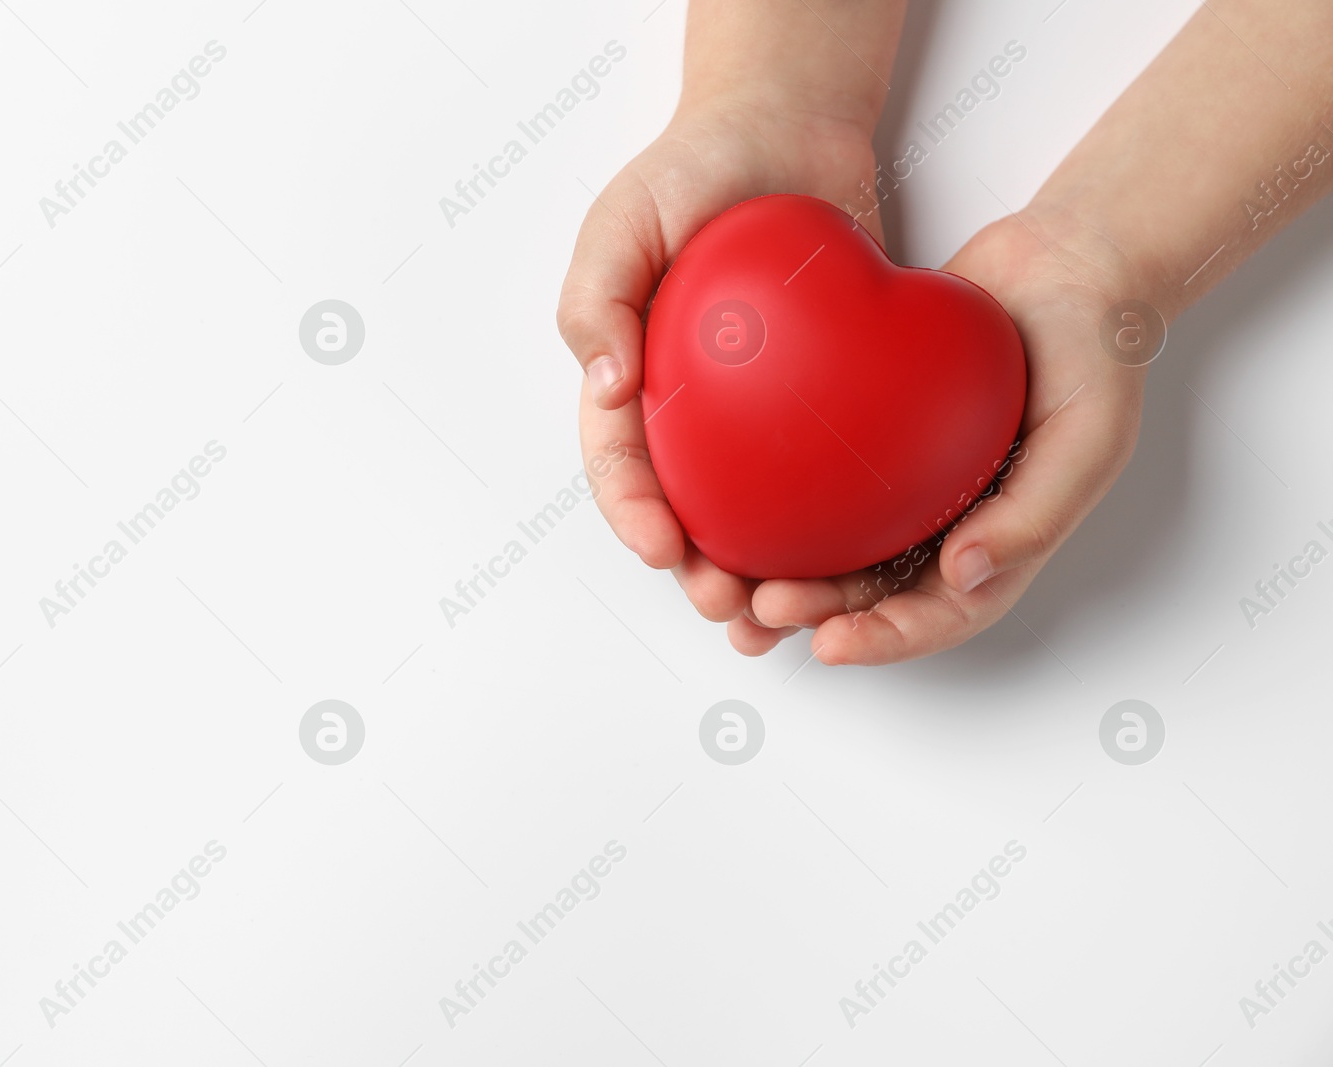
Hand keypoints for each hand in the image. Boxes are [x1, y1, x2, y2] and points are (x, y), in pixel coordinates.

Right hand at [559, 98, 878, 625]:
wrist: (789, 127)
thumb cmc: (694, 166)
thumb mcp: (622, 218)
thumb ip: (597, 296)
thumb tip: (605, 386)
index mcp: (632, 377)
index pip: (620, 462)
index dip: (634, 514)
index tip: (663, 549)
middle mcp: (691, 407)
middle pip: (687, 508)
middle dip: (698, 570)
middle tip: (726, 604)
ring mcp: (756, 411)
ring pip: (754, 511)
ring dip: (761, 570)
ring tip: (781, 614)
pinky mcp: (821, 401)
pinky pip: (823, 471)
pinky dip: (830, 524)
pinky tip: (854, 559)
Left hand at [741, 209, 1149, 662]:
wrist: (1061, 266)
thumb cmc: (1094, 354)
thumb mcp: (1089, 438)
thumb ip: (1035, 514)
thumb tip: (965, 577)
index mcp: (998, 541)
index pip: (939, 614)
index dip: (885, 640)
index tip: (829, 643)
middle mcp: (944, 521)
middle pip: (870, 592)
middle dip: (813, 613)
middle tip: (759, 609)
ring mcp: (903, 481)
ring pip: (832, 544)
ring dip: (781, 572)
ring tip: (725, 585)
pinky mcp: (866, 435)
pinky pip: (814, 475)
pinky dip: (773, 498)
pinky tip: (723, 500)